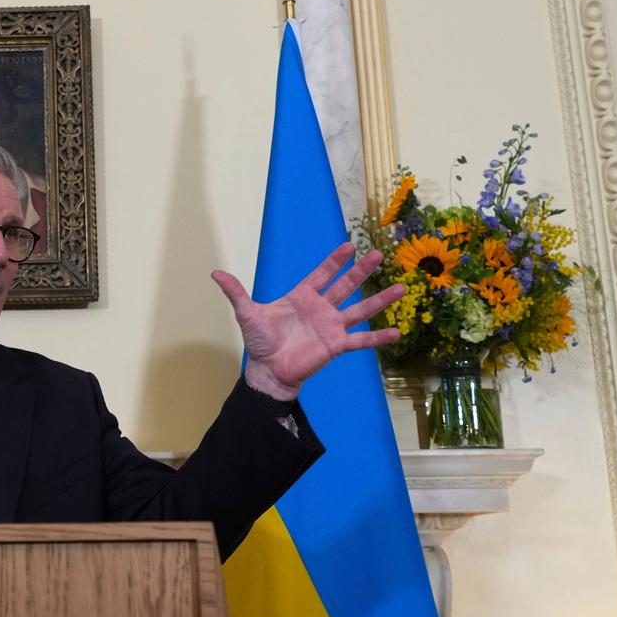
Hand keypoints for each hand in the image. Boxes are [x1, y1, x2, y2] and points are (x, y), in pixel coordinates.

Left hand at [210, 242, 404, 400]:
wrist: (268, 370)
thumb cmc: (260, 342)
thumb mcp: (247, 313)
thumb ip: (236, 292)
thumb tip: (215, 272)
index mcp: (302, 297)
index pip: (321, 274)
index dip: (334, 261)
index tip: (349, 246)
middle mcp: (320, 308)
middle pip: (346, 286)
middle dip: (361, 271)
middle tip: (379, 254)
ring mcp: (331, 326)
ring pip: (360, 309)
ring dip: (380, 299)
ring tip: (402, 287)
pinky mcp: (336, 345)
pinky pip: (361, 340)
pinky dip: (378, 337)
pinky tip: (396, 331)